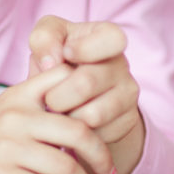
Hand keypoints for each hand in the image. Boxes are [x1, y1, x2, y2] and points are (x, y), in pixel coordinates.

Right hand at [0, 64, 117, 173]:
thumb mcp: (9, 116)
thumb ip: (42, 105)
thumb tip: (94, 100)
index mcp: (20, 95)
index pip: (69, 81)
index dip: (96, 99)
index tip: (108, 125)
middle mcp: (12, 115)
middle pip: (79, 131)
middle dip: (101, 157)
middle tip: (109, 172)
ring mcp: (3, 145)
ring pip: (65, 167)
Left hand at [27, 16, 147, 173]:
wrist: (73, 95)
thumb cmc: (58, 60)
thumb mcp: (48, 42)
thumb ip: (44, 39)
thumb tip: (51, 63)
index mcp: (109, 37)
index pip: (111, 39)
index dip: (83, 49)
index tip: (65, 55)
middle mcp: (123, 64)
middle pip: (87, 83)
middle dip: (57, 95)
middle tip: (48, 98)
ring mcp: (128, 94)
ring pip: (92, 115)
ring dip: (67, 118)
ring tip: (59, 112)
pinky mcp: (127, 121)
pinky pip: (97, 136)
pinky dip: (78, 135)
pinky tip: (72, 123)